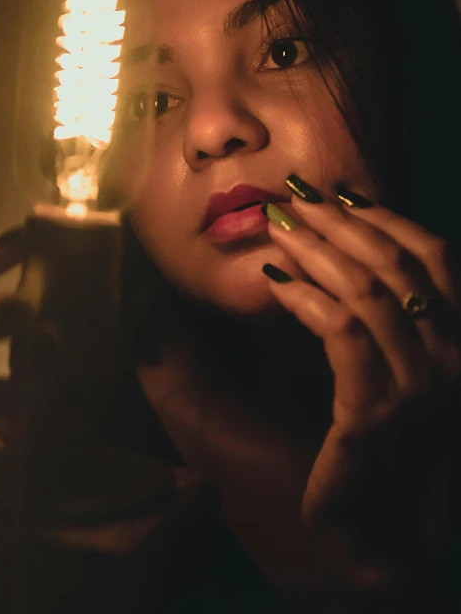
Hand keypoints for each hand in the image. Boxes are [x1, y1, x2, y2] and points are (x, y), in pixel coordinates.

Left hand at [263, 178, 460, 583]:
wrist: (379, 526)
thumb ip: (388, 311)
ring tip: (278, 231)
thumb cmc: (383, 439)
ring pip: (367, 292)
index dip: (383, 216)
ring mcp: (423, 387)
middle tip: (294, 201)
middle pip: (396, 265)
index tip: (335, 190)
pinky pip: (341, 333)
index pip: (434, 254)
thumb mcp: (396, 363)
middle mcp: (456, 358)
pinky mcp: (378, 414)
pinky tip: (274, 282)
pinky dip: (305, 298)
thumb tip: (346, 246)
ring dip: (317, 252)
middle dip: (341, 224)